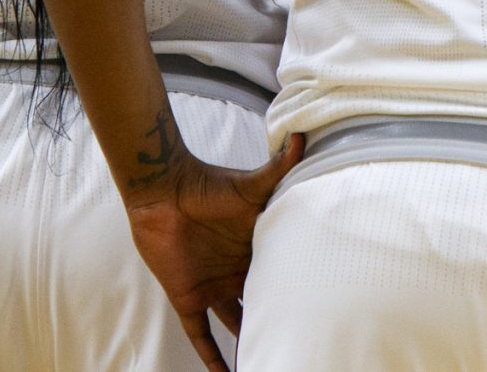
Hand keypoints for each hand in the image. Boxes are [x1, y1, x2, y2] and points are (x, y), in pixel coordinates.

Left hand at [124, 135, 302, 366]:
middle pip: (263, 305)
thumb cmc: (207, 184)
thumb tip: (299, 138)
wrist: (162, 192)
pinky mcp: (189, 298)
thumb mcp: (249, 184)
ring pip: (236, 326)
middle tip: (302, 345)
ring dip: (249, 345)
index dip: (300, 294)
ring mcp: (215, 287)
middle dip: (280, 324)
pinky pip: (201, 336)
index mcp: (258, 249)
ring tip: (268, 361)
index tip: (324, 312)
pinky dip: (211, 358)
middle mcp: (240, 272)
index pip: (282, 277)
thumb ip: (276, 168)